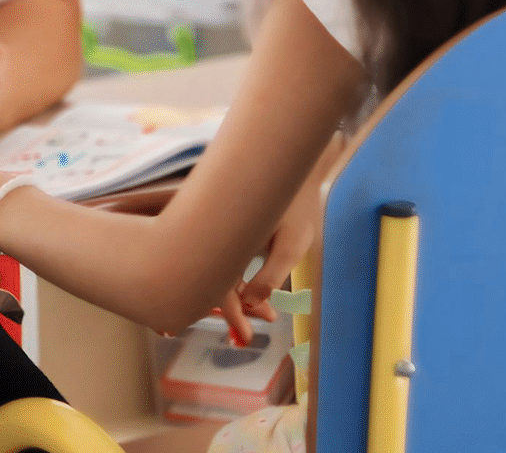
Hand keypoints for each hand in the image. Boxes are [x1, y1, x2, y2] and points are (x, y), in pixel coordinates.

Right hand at [205, 158, 321, 344]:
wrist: (292, 168)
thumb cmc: (296, 203)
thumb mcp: (292, 242)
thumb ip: (270, 273)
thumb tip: (249, 301)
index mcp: (224, 236)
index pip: (218, 285)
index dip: (231, 315)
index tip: (245, 338)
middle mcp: (211, 233)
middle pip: (210, 279)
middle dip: (232, 309)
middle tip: (248, 335)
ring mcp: (213, 229)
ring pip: (216, 270)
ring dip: (237, 294)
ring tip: (266, 314)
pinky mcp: (219, 227)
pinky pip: (220, 257)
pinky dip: (234, 277)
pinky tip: (251, 291)